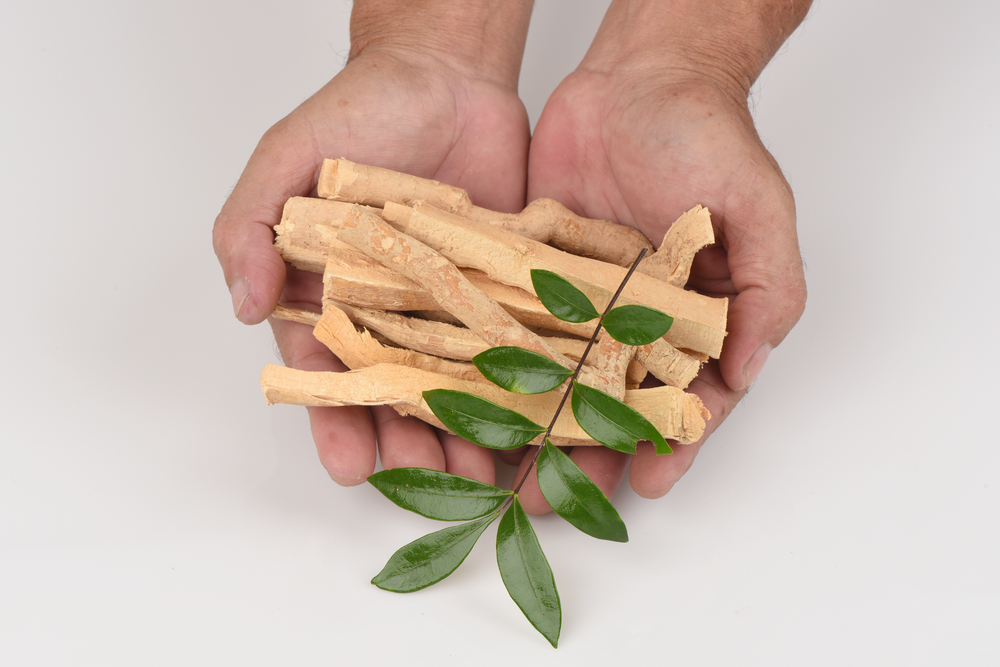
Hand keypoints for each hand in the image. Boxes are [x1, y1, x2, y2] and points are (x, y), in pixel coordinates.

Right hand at [213, 35, 530, 485]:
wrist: (445, 74)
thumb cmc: (356, 110)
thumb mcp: (285, 157)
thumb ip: (250, 225)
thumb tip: (244, 302)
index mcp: (331, 295)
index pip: (327, 375)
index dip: (334, 423)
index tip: (351, 466)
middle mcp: (390, 311)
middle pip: (396, 396)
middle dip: (408, 446)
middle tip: (430, 484)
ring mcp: (450, 304)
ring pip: (458, 384)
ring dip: (468, 432)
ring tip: (485, 472)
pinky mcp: (503, 288)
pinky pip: (512, 345)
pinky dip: (522, 384)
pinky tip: (533, 421)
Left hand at [515, 64, 806, 510]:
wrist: (639, 77)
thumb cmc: (708, 135)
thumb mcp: (758, 208)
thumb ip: (769, 288)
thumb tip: (748, 370)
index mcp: (698, 318)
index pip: (687, 397)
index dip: (673, 441)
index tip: (650, 479)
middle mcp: (638, 320)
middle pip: (615, 404)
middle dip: (590, 453)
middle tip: (558, 496)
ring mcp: (583, 301)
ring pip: (559, 379)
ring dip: (537, 427)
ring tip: (507, 469)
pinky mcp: (535, 275)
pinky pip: (516, 327)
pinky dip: (497, 365)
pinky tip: (473, 398)